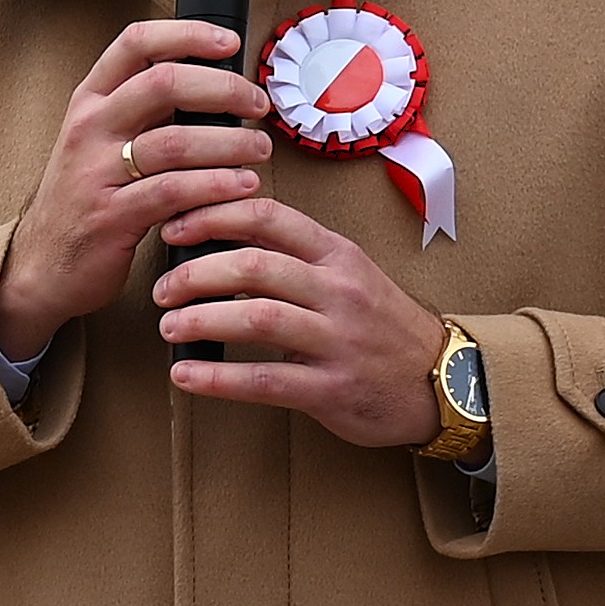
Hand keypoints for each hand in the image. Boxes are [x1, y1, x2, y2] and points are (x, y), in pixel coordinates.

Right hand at [0, 18, 273, 363]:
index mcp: (90, 101)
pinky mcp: (111, 217)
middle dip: (223, 88)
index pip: (136, 43)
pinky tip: (241, 187)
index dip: (188, 34)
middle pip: (163, 82)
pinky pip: (173, 193)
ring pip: (175, 141)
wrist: (41, 264)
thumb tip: (212, 86)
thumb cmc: (86, 198)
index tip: (230, 44)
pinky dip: (215, 187)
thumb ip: (145, 112)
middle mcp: (90, 128)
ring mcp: (96, 172)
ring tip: (258, 149)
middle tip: (257, 104)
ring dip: (229, 142)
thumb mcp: (101, 141)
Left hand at [152, 183, 444, 447]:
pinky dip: (216, 378)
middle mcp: (338, 290)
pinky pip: (264, 380)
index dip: (212, 217)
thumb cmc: (380, 323)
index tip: (173, 227)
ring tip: (168, 327)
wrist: (442, 380)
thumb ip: (294, 255)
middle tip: (162, 289)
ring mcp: (337, 340)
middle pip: (254, 266)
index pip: (268, 217)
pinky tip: (185, 375)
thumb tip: (222, 237)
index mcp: (337, 254)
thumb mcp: (347, 273)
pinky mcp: (332, 388)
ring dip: (200, 319)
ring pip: (257, 318)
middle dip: (195, 274)